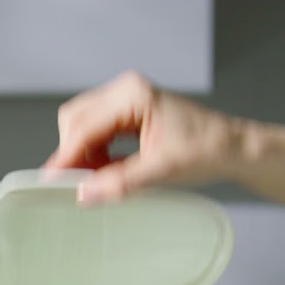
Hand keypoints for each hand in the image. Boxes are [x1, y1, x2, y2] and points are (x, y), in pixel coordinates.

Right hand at [43, 71, 240, 204]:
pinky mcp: (127, 111)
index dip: (66, 157)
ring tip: (103, 178)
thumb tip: (84, 193)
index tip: (52, 182)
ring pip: (82, 125)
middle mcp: (125, 90)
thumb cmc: (207, 150)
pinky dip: (95, 152)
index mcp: (133, 95)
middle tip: (82, 183)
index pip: (84, 127)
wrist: (233, 148)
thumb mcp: (161, 171)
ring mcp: (125, 99)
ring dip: (85, 154)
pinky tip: (109, 169)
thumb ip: (119, 183)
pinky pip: (96, 130)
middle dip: (74, 154)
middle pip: (75, 120)